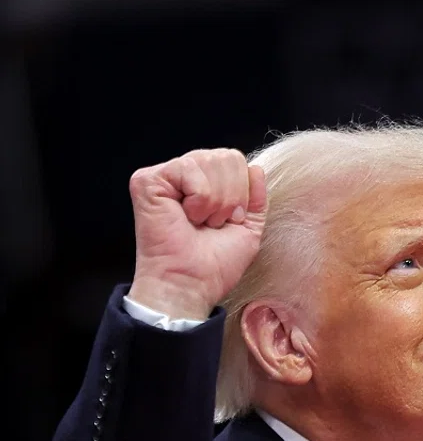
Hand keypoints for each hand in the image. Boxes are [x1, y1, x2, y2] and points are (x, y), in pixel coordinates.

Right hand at [127, 148, 266, 319]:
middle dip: (232, 196)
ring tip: (200, 221)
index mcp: (207, 184)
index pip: (236, 160)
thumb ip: (256, 197)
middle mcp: (186, 176)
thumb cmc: (214, 264)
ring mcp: (166, 176)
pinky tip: (186, 216)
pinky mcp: (148, 180)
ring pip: (211, 160)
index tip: (229, 221)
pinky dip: (199, 198)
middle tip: (214, 223)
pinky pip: (190, 167)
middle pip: (228, 156)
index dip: (242, 192)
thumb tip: (256, 168)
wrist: (192, 283)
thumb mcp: (248, 227)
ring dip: (216, 200)